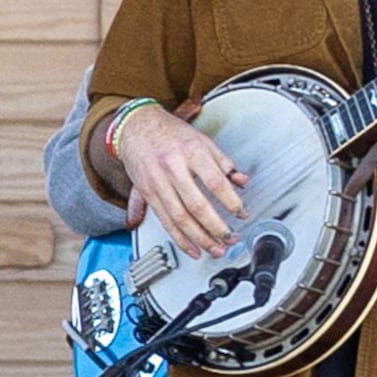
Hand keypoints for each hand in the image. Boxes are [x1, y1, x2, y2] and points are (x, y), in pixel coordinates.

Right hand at [115, 102, 248, 258]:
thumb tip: (242, 181)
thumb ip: (223, 162)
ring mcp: (157, 183)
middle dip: (215, 227)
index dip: (231, 201)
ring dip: (199, 238)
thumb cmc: (168, 132)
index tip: (242, 213)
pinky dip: (179, 238)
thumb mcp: (201, 140)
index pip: (215, 182)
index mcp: (190, 152)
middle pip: (196, 205)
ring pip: (179, 218)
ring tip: (215, 249)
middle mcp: (172, 169)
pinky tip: (192, 248)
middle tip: (230, 238)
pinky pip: (164, 221)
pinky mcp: (147, 194)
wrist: (134, 127)